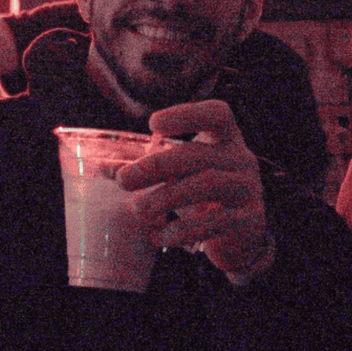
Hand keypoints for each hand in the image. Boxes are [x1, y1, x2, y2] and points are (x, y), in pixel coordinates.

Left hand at [117, 100, 272, 281]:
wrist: (242, 236)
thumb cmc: (205, 196)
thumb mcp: (181, 176)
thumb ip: (147, 169)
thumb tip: (103, 168)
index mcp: (226, 139)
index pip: (217, 114)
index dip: (187, 114)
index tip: (153, 124)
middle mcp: (241, 159)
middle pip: (199, 154)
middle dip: (157, 166)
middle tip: (123, 181)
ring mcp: (248, 189)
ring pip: (209, 184)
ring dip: (167, 197)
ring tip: (139, 210)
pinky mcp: (247, 220)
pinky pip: (214, 221)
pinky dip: (182, 230)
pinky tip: (159, 236)